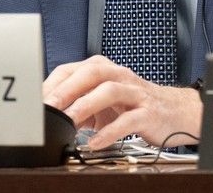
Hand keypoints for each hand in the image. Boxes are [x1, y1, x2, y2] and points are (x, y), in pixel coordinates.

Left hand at [42, 55, 201, 149]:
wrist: (176, 111)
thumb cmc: (135, 104)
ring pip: (109, 91)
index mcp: (105, 70)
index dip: (53, 84)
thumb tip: (50, 116)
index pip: (73, 69)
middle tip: (49, 106)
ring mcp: (135, 93)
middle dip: (67, 89)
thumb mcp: (104, 101)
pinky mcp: (148, 112)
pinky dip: (109, 132)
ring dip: (85, 106)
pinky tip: (95, 143)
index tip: (36, 101)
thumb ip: (79, 105)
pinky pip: (127, 120)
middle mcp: (120, 76)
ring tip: (69, 122)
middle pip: (91, 74)